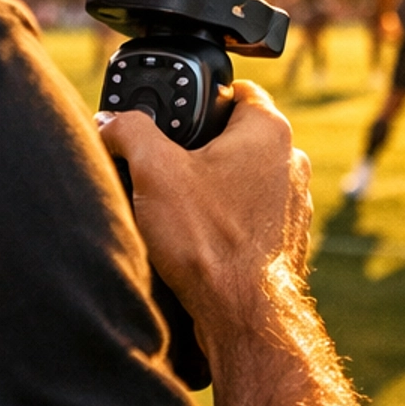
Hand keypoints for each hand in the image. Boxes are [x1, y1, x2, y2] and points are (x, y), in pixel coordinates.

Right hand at [98, 82, 310, 326]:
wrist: (242, 315)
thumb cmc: (208, 240)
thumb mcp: (152, 171)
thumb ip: (128, 131)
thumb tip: (109, 121)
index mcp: (268, 131)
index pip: (236, 90)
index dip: (200, 99)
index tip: (174, 116)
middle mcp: (291, 162)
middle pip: (236, 136)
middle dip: (201, 148)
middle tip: (165, 166)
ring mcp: (294, 203)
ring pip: (244, 178)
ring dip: (214, 188)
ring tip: (179, 209)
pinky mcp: (287, 239)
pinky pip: (251, 215)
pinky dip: (227, 220)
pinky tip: (199, 239)